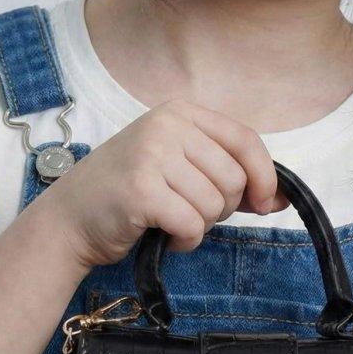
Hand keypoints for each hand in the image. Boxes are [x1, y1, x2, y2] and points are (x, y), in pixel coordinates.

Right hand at [47, 98, 287, 269]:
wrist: (69, 219)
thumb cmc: (129, 195)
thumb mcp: (179, 168)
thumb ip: (228, 176)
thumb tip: (283, 199)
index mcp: (180, 112)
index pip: (245, 140)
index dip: (265, 176)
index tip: (265, 203)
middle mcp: (166, 125)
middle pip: (233, 177)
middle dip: (222, 208)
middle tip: (191, 213)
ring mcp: (151, 154)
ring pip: (214, 204)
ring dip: (201, 226)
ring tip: (172, 222)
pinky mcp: (141, 189)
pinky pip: (192, 225)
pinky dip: (185, 241)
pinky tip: (165, 236)